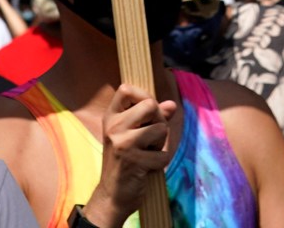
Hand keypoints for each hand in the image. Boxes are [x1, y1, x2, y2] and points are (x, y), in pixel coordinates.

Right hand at [85, 84, 176, 224]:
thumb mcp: (133, 136)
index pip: (126, 89)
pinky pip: (163, 154)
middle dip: (159, 120)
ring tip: (147, 153)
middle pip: (150, 105)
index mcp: (110, 117)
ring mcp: (122, 144)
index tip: (146, 111)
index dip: (143, 95)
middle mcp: (113, 127)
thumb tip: (172, 105)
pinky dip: (161, 162)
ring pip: (161, 128)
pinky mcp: (134, 161)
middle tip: (151, 137)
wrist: (112, 195)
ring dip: (161, 143)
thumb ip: (152, 118)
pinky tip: (148, 167)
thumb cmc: (124, 162)